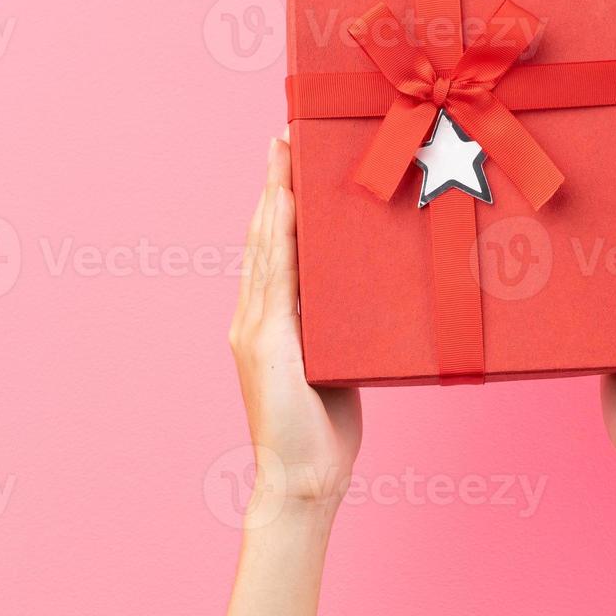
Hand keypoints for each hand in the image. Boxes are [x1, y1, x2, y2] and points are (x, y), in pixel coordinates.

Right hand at [229, 134, 361, 509]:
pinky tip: (289, 205)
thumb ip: (336, 327)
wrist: (305, 482)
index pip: (271, 248)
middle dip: (273, 183)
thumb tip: (361, 294)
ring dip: (275, 196)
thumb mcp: (335, 363)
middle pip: (262, 236)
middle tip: (284, 134)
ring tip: (285, 153)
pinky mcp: (266, 343)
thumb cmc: (324, 431)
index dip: (276, 200)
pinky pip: (277, 278)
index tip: (288, 158)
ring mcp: (256, 329)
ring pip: (265, 248)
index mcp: (267, 321)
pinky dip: (282, 238)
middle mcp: (253, 318)